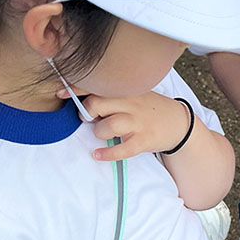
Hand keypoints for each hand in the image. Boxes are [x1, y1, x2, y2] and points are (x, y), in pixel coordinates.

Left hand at [67, 90, 189, 160]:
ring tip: (102, 134)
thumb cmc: (150, 108)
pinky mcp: (144, 140)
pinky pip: (122, 149)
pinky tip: (98, 154)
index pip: (98, 85)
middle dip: (88, 112)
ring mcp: (139, 122)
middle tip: (91, 117)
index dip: (76, 89)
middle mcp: (132, 103)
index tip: (60, 93)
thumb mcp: (135, 93)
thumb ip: (113, 93)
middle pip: (98, 104)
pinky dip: (108, 154)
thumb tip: (82, 95)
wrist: (179, 123)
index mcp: (128, 90)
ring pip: (108, 125)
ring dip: (99, 132)